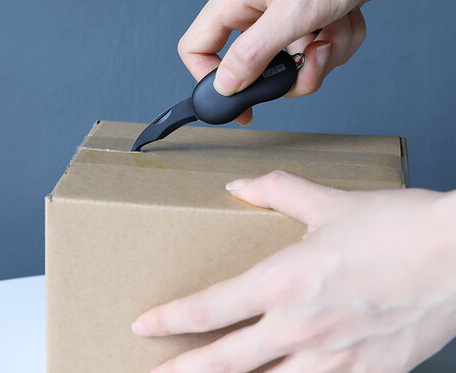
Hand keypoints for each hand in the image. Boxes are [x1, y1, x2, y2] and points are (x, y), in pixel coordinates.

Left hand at [133, 172, 455, 371]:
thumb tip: (238, 186)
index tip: (144, 324)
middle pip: (225, 361)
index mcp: (286, 281)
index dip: (170, 318)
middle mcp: (301, 327)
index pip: (210, 307)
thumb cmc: (396, 228)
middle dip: (184, 370)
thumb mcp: (327, 202)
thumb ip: (275, 190)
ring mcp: (334, 359)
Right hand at [177, 0, 455, 124]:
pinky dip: (339, 43)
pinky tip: (347, 18)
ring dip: (323, 56)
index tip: (238, 103)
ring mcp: (283, 17)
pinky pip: (317, 54)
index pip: (196, 47)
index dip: (209, 80)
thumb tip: (225, 85)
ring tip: (337, 25)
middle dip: (291, 74)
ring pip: (292, 66)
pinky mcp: (309, 21)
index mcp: (235, 0)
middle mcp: (255, 11)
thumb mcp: (294, 10)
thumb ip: (255, 52)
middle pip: (253, 68)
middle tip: (312, 61)